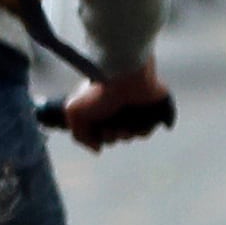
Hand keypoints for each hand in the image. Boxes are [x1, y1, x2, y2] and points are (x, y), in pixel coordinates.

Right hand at [61, 63, 175, 148]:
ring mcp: (133, 109)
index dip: (97, 136)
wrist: (125, 75)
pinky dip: (141, 131)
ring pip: (130, 134)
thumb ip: (79, 134)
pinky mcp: (151, 109)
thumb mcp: (74, 111)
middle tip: (109, 128)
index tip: (98, 131)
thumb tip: (97, 149)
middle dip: (110, 137)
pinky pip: (146, 130)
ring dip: (125, 135)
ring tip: (123, 126)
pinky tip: (136, 124)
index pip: (98, 131)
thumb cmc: (99, 92)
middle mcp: (116, 107)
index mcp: (99, 106)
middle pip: (113, 135)